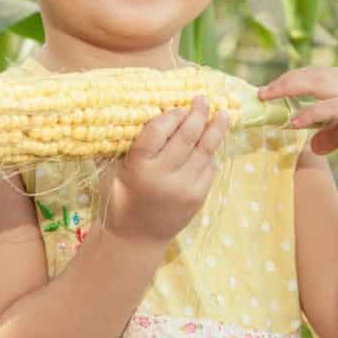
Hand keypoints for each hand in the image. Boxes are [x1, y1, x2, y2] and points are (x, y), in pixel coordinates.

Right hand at [97, 95, 227, 249]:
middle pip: (186, 136)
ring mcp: (184, 188)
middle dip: (198, 114)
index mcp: (138, 167)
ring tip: (224, 113)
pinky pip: (209, 169)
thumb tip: (141, 111)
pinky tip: (212, 143)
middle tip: (204, 99)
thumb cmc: (120, 199)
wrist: (135, 238)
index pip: (158, 130)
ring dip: (215, 129)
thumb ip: (125, 145)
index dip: (171, 115)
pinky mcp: (197, 198)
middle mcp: (163, 177)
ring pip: (204, 151)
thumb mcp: (113, 171)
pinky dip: (211, 154)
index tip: (178, 106)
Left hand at [258, 67, 337, 156]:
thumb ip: (332, 133)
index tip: (271, 89)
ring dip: (290, 89)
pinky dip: (311, 112)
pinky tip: (295, 121)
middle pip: (311, 74)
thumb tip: (310, 146)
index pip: (314, 73)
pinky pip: (331, 107)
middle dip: (284, 82)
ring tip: (269, 98)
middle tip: (261, 93)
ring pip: (317, 83)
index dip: (291, 79)